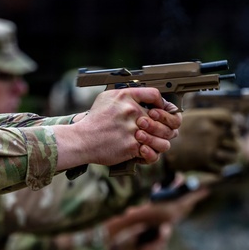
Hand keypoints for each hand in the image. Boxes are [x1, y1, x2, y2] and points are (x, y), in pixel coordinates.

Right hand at [56, 88, 179, 168]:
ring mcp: (134, 130)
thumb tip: (143, 96)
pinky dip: (151, 154)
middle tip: (163, 129)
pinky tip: (145, 151)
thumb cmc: (93, 120)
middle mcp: (133, 112)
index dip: (162, 104)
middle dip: (166, 125)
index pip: (156, 95)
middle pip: (164, 118)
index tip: (160, 110)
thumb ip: (127, 95)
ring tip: (154, 142)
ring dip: (161, 140)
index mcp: (127, 97)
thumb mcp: (107, 97)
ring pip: (163, 136)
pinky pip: (152, 152)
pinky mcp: (132, 147)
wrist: (82, 140)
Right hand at [163, 108, 239, 173]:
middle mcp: (210, 132)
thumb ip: (203, 120)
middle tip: (227, 143)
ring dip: (230, 155)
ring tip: (224, 155)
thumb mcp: (186, 118)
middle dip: (232, 140)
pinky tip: (213, 165)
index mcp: (205, 118)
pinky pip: (220, 169)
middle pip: (234, 136)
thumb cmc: (169, 132)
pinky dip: (218, 168)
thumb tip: (221, 123)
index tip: (228, 127)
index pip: (229, 118)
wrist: (156, 148)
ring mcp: (209, 149)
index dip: (231, 123)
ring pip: (232, 154)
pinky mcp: (204, 164)